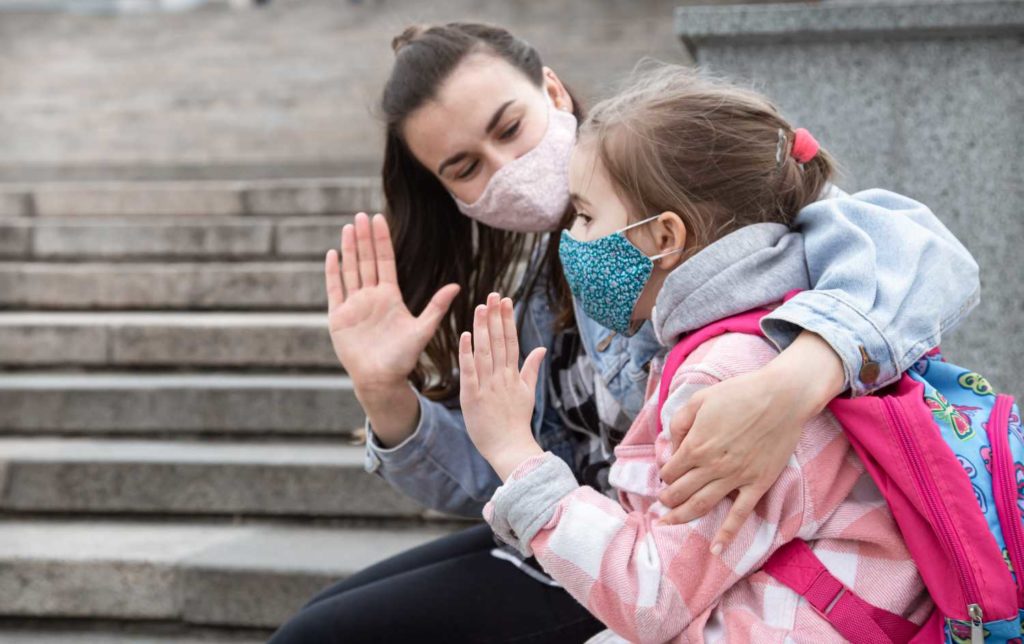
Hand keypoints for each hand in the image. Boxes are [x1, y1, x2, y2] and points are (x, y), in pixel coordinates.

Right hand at [325, 212, 459, 394]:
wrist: (380, 379)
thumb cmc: (403, 358)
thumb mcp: (423, 330)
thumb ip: (436, 307)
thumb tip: (457, 286)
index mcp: (390, 297)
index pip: (385, 261)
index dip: (381, 240)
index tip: (379, 218)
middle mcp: (370, 297)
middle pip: (366, 261)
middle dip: (364, 238)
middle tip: (361, 215)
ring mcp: (353, 305)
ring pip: (350, 270)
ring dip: (349, 249)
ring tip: (348, 227)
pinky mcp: (339, 317)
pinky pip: (334, 290)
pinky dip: (332, 272)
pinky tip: (332, 254)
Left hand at [459, 293, 545, 480]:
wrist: (510, 448)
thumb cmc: (516, 422)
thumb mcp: (528, 393)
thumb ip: (532, 369)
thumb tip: (541, 348)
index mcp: (513, 375)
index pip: (510, 341)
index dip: (507, 319)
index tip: (505, 300)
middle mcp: (502, 377)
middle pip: (498, 341)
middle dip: (495, 317)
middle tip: (493, 294)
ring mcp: (488, 386)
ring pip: (484, 352)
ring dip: (482, 328)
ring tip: (480, 307)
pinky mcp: (473, 396)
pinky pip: (469, 371)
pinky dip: (467, 353)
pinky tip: (466, 335)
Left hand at [657, 331, 845, 552]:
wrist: (782, 397)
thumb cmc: (739, 394)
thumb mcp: (699, 399)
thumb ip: (679, 422)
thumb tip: (672, 446)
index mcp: (696, 445)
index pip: (670, 470)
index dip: (664, 474)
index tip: (666, 475)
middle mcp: (712, 466)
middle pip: (681, 492)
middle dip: (667, 499)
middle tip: (662, 503)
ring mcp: (735, 478)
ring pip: (702, 505)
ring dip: (682, 517)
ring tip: (668, 523)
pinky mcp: (757, 484)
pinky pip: (739, 515)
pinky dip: (727, 534)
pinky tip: (716, 549)